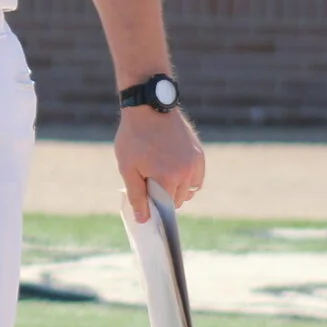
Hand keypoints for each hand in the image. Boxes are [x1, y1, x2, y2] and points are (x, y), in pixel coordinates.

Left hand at [116, 104, 205, 221]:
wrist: (148, 106)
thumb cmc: (134, 137)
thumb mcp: (128, 168)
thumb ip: (137, 195)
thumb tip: (144, 220)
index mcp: (168, 178)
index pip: (168, 207)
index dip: (156, 206)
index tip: (148, 200)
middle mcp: (186, 172)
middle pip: (180, 199)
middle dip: (166, 197)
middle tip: (150, 183)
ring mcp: (195, 161)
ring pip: (191, 189)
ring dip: (179, 188)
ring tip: (162, 176)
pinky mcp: (198, 152)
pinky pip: (197, 175)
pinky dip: (189, 178)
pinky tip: (174, 170)